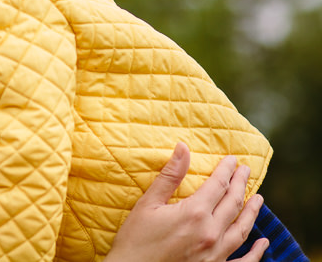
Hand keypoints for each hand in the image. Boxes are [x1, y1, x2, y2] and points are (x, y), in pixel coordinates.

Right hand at [105, 143, 267, 261]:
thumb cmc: (135, 240)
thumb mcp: (148, 204)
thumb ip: (170, 176)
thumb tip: (183, 148)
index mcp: (195, 213)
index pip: (218, 185)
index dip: (226, 170)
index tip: (232, 159)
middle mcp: (210, 233)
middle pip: (233, 203)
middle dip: (240, 184)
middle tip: (245, 170)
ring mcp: (215, 254)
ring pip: (242, 229)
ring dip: (252, 212)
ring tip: (259, 198)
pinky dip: (256, 253)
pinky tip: (263, 243)